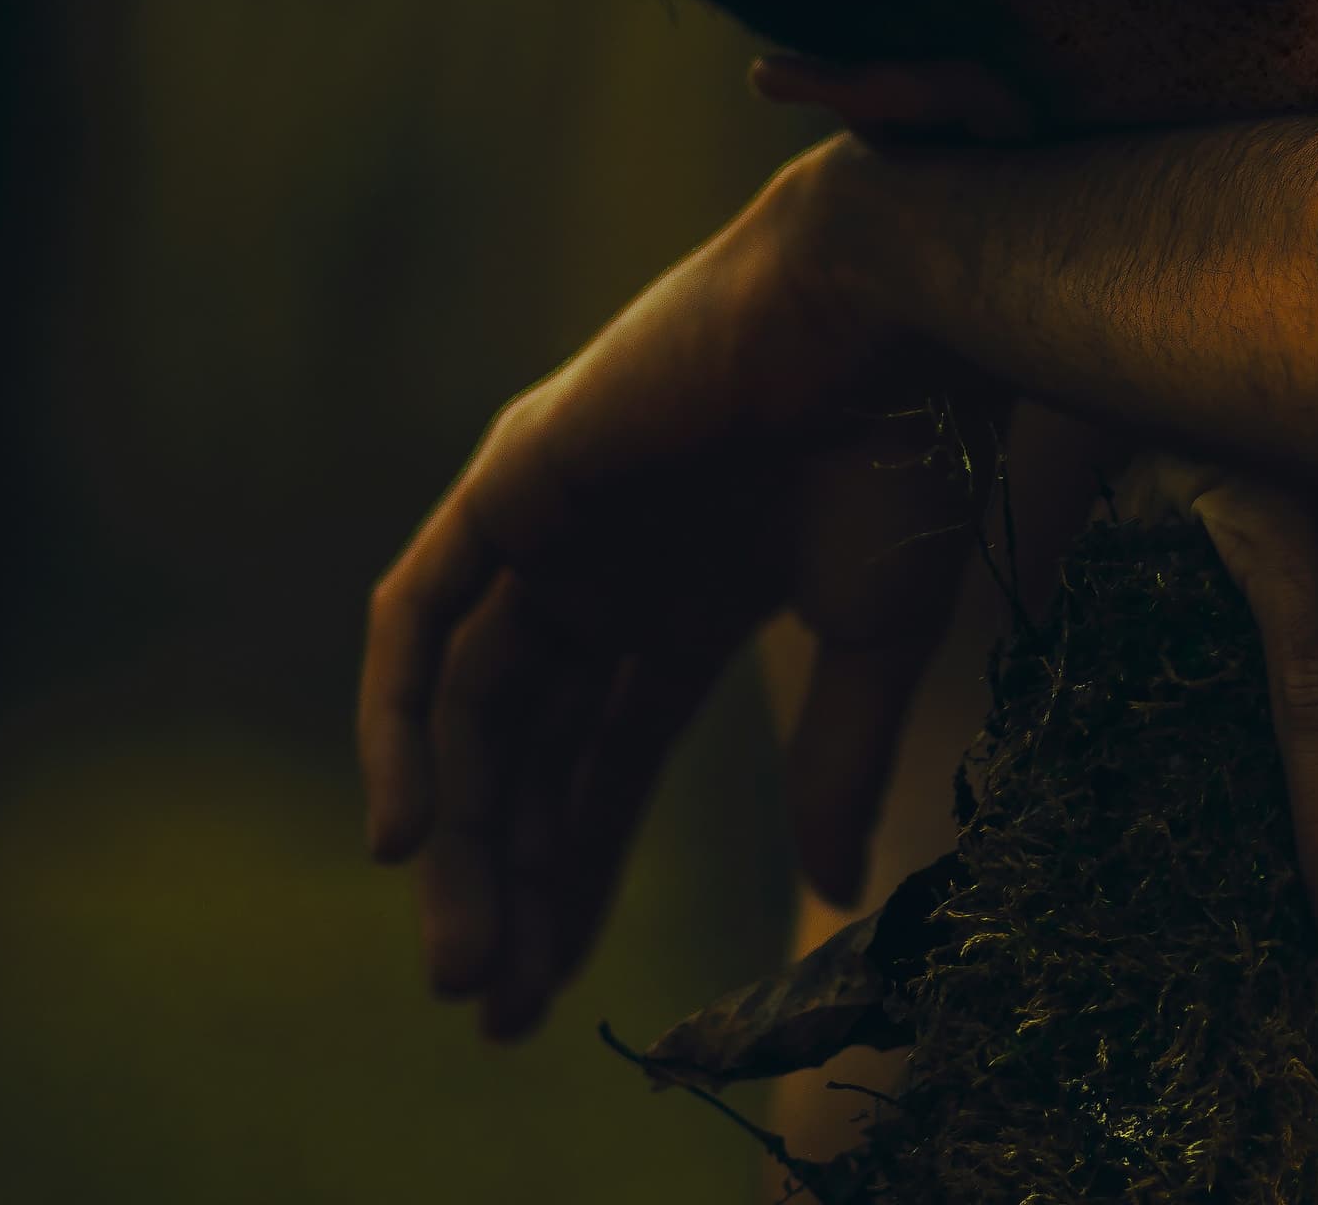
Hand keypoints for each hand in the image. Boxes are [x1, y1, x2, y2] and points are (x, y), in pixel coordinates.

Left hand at [357, 185, 985, 1039]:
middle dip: (507, 878)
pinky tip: (406, 830)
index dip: (577, 874)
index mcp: (691, 598)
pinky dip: (400, 718)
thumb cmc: (917, 450)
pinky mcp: (515, 476)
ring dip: (457, 831)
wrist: (908, 314)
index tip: (549, 996)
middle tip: (486, 1004)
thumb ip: (834, 757)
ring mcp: (554, 522)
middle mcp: (607, 565)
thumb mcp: (874, 638)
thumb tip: (838, 891)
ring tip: (461, 952)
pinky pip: (422, 615)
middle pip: (529, 750)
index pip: (605, 760)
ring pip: (472, 705)